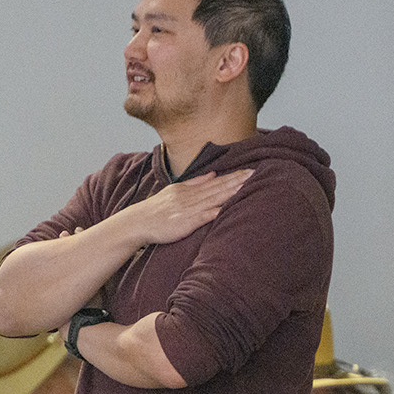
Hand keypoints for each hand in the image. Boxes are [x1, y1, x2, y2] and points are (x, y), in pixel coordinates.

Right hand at [119, 169, 252, 245]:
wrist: (138, 222)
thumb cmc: (157, 210)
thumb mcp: (175, 191)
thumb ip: (195, 183)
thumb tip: (213, 174)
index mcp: (189, 189)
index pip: (216, 181)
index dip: (233, 176)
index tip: (249, 171)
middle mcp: (191, 196)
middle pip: (218, 187)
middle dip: (238, 180)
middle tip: (255, 173)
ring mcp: (189, 208)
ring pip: (215, 198)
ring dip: (231, 192)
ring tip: (247, 186)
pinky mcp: (187, 222)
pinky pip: (205, 215)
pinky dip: (217, 210)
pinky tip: (228, 208)